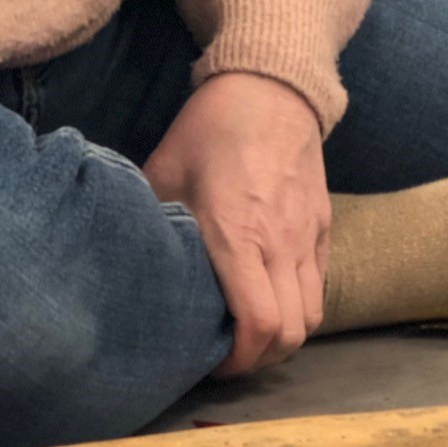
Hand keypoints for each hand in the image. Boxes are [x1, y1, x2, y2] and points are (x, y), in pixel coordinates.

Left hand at [142, 71, 329, 377]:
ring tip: (250, 330)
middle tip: (228, 353)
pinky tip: (270, 293)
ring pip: (311, 317)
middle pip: (291, 335)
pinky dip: (299, 305)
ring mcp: (308, 236)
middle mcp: (281, 245)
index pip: (260, 325)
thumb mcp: (165, 169)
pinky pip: (319, 285)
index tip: (211, 361)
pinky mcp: (323, 225)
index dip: (239, 361)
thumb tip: (124, 258)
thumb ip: (152, 220)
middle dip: (260, 359)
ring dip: (284, 336)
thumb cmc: (211, 128)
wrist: (270, 86)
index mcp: (238, 236)